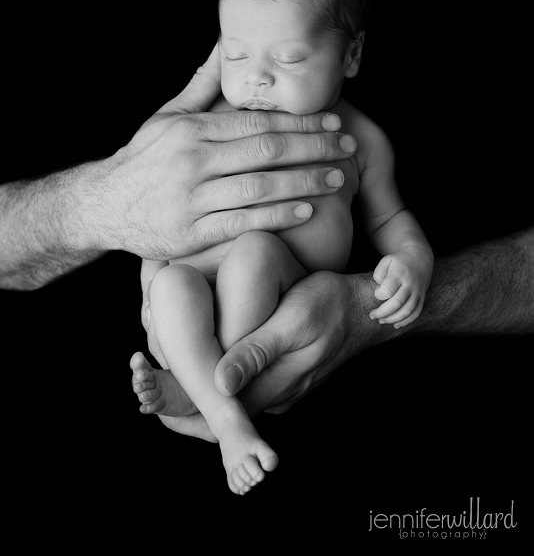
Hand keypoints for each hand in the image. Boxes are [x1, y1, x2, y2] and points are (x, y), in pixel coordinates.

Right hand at [88, 45, 356, 259]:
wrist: (103, 204)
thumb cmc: (144, 158)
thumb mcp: (167, 116)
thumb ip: (202, 85)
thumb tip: (224, 46)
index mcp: (191, 130)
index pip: (256, 122)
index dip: (299, 121)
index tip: (333, 119)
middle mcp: (192, 161)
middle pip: (265, 151)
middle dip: (313, 147)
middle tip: (348, 146)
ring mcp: (192, 198)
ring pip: (259, 187)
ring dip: (304, 181)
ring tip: (337, 178)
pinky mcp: (192, 232)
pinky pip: (243, 222)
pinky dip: (277, 216)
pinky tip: (306, 209)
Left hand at [132, 270, 392, 439]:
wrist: (364, 310)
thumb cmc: (331, 306)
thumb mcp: (295, 321)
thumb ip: (258, 353)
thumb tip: (220, 384)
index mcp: (272, 388)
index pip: (215, 413)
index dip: (177, 403)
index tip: (144, 390)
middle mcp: (271, 398)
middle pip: (214, 413)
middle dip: (174, 399)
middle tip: (138, 379)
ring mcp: (275, 390)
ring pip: (223, 402)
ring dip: (188, 390)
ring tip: (150, 371)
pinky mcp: (276, 378)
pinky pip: (236, 388)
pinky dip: (208, 379)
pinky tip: (188, 358)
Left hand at [370, 247, 432, 327]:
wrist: (421, 256)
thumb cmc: (400, 260)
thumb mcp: (387, 259)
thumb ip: (379, 272)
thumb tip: (378, 286)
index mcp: (399, 274)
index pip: (388, 290)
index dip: (379, 295)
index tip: (377, 293)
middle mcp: (410, 284)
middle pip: (397, 303)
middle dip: (382, 313)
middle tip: (372, 315)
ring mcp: (418, 292)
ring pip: (407, 311)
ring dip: (393, 319)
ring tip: (381, 321)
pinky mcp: (422, 297)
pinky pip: (416, 313)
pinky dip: (406, 321)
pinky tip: (396, 325)